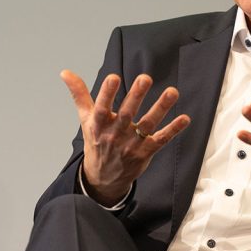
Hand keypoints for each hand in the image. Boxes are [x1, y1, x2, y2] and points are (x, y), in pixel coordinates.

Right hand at [61, 69, 190, 204]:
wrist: (103, 178)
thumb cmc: (97, 142)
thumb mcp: (86, 119)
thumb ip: (79, 94)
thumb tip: (65, 72)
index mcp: (99, 125)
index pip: (102, 108)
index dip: (106, 94)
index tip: (113, 77)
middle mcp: (116, 135)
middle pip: (127, 114)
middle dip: (136, 96)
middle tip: (145, 78)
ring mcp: (132, 144)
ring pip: (148, 125)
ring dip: (161, 108)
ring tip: (172, 92)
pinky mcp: (146, 152)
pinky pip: (161, 140)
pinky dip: (173, 130)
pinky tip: (184, 118)